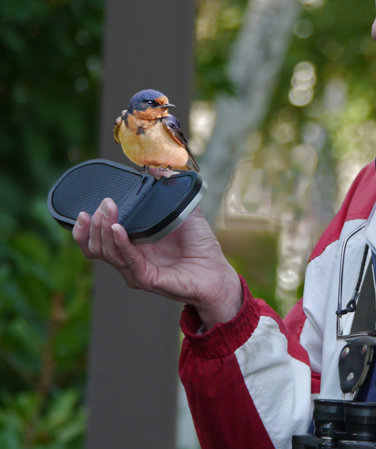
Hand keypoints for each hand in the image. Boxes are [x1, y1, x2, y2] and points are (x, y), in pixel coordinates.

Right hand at [73, 197, 242, 327]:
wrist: (217, 271)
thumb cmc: (201, 246)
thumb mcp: (184, 212)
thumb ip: (171, 190)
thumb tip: (158, 170)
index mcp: (133, 245)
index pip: (97, 241)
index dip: (85, 228)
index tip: (84, 210)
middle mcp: (131, 259)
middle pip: (96, 246)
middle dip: (95, 223)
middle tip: (104, 203)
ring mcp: (136, 270)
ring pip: (107, 253)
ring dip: (104, 229)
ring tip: (108, 210)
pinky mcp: (148, 278)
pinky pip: (128, 260)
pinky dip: (120, 243)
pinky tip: (117, 228)